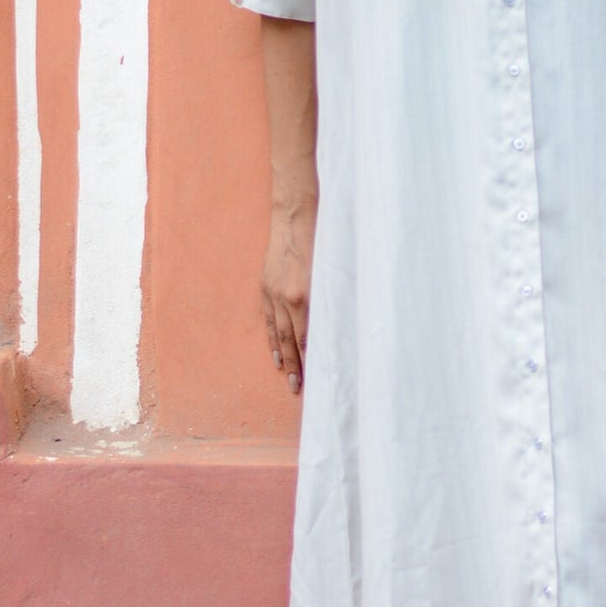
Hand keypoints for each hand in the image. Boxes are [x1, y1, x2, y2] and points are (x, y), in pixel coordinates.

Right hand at [262, 201, 315, 394]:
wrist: (294, 217)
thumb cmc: (321, 241)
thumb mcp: (332, 272)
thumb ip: (333, 299)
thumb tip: (340, 326)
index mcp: (306, 295)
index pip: (309, 335)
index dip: (314, 356)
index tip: (320, 376)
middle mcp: (288, 298)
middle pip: (292, 340)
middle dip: (297, 366)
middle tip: (300, 389)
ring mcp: (273, 294)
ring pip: (278, 334)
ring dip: (284, 358)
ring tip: (289, 379)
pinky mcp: (266, 289)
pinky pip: (268, 321)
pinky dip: (272, 340)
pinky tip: (276, 356)